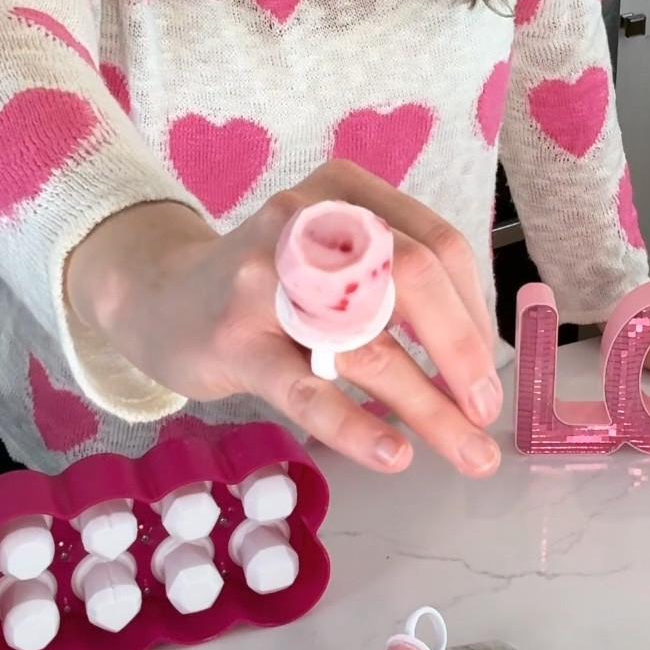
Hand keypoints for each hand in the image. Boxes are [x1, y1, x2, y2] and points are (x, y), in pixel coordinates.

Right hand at [65, 163, 503, 478]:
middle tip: (487, 414)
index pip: (437, 246)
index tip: (491, 375)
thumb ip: (395, 286)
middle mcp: (308, 222)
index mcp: (345, 195)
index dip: (474, 313)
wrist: (159, 299)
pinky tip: (394, 454)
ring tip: (467, 454)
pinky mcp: (236, 340)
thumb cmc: (265, 288)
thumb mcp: (331, 261)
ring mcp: (266, 279)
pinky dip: (357, 425)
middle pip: (413, 279)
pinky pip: (309, 389)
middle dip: (462, 353)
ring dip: (430, 408)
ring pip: (367, 345)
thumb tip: (476, 362)